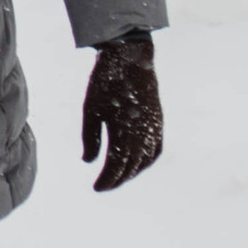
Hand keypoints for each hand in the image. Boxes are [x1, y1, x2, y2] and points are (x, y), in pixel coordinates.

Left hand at [81, 35, 162, 191]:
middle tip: (103, 186)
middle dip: (117, 179)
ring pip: (145, 161)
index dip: (107, 180)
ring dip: (132, 172)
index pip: (117, 167)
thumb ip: (90, 138)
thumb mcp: (91, 110)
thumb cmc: (105, 83)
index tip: (96, 188)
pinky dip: (147, 161)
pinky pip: (156, 150)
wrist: (131, 59)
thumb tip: (88, 162)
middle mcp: (143, 134)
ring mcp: (155, 128)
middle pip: (131, 167)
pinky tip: (137, 164)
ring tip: (118, 178)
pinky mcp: (159, 122)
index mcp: (124, 132)